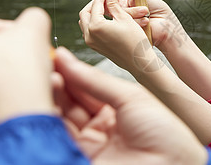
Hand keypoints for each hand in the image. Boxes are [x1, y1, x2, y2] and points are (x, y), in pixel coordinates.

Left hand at [0, 8, 54, 134]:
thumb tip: (33, 21)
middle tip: (31, 58)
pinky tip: (22, 95)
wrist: (14, 125)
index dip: (14, 30)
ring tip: (32, 79)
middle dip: (13, 54)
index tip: (28, 40)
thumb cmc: (15, 80)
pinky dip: (4, 93)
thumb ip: (33, 18)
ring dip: (12, 73)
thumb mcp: (33, 31)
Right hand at [53, 47, 207, 164]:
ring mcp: (90, 144)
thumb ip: (96, 80)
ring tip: (46, 75)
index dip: (72, 72)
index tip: (56, 55)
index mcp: (118, 110)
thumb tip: (66, 59)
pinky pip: (61, 135)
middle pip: (71, 102)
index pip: (87, 87)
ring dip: (53, 96)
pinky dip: (51, 115)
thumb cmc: (166, 135)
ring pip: (62, 118)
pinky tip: (48, 97)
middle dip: (59, 82)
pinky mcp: (81, 158)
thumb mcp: (132, 97)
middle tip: (45, 63)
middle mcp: (101, 127)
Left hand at [78, 0, 160, 73]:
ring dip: (93, 13)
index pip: (95, 5)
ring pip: (85, 22)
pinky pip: (89, 31)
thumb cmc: (135, 40)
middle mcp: (89, 35)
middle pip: (85, 13)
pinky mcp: (95, 47)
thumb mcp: (124, 18)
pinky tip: (106, 18)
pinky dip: (94, 22)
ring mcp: (91, 43)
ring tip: (105, 6)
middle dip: (94, 3)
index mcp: (96, 26)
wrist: (139, 62)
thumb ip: (113, 3)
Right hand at [107, 0, 186, 49]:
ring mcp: (125, 22)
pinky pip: (125, 24)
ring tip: (147, 12)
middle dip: (128, 5)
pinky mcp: (128, 30)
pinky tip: (146, 21)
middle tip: (140, 5)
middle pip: (112, 7)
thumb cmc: (158, 9)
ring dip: (134, 12)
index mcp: (126, 2)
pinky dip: (137, 21)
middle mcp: (124, 12)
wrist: (167, 25)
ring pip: (119, 15)